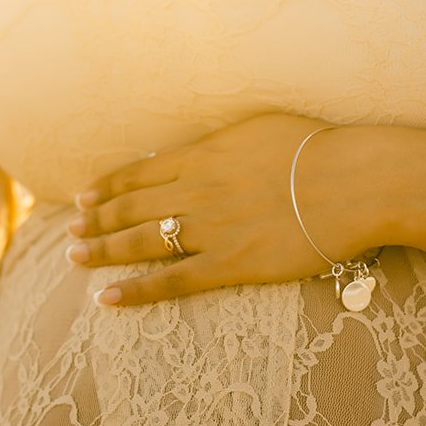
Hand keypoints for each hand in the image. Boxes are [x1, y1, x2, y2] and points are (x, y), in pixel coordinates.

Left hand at [64, 112, 383, 307]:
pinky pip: (172, 280)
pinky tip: (107, 298)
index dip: (108, 186)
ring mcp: (211, 229)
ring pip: (142, 241)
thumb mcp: (261, 127)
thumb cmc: (319, 149)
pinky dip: (136, 290)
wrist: (353, 183)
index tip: (85, 196)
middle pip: (131, 207)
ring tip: (75, 257)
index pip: (140, 172)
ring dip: (103, 250)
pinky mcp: (230, 264)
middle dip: (96, 219)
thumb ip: (224, 141)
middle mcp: (197, 191)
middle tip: (72, 229)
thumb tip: (201, 147)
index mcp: (204, 155)